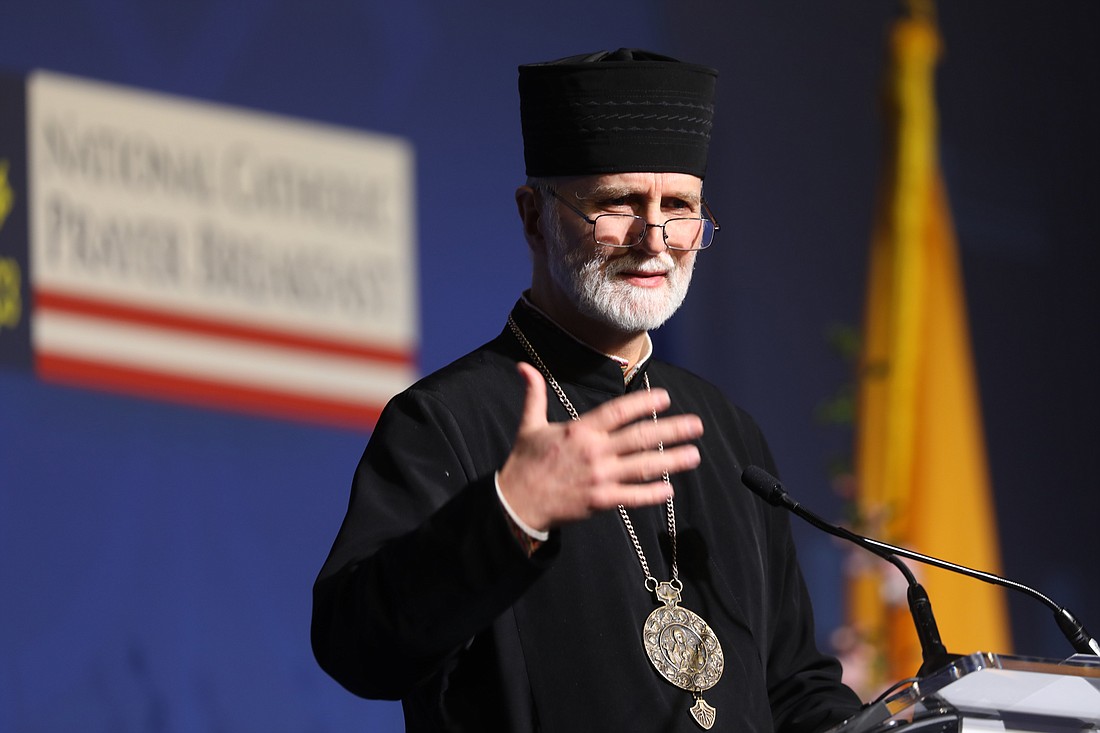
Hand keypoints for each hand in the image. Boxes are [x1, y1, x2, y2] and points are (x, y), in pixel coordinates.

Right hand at [498, 362, 703, 531]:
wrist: (516, 503)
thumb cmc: (525, 463)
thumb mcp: (529, 425)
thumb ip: (534, 395)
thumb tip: (524, 366)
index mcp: (579, 430)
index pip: (618, 411)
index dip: (643, 402)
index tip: (665, 398)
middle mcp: (594, 451)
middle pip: (640, 437)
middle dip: (671, 430)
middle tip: (696, 425)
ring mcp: (599, 477)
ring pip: (643, 467)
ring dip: (671, 460)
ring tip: (694, 455)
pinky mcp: (600, 501)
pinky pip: (632, 496)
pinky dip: (652, 494)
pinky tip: (669, 489)